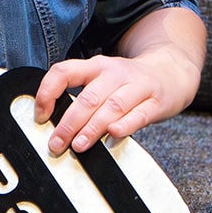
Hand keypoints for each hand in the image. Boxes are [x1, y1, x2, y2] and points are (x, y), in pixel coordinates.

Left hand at [33, 7, 205, 154]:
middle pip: (88, 98)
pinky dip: (125, 126)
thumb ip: (83, 96)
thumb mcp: (103, 79)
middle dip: (69, 123)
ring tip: (78, 146)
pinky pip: (139, 115)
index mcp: (95, 66)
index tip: (40, 115)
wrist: (172, 71)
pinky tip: (112, 137)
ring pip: (112, 106)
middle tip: (56, 143)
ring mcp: (137, 85)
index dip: (47, 92)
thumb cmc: (129, 82)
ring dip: (92, 128)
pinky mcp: (156, 101)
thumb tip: (54, 124)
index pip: (64, 71)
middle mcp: (114, 72)